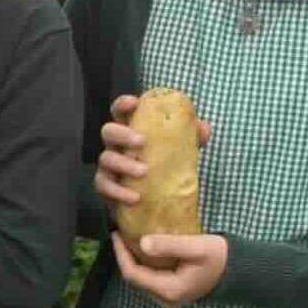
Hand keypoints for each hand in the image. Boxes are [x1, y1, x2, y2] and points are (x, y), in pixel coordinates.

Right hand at [94, 94, 211, 206]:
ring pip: (106, 159)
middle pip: (108, 131)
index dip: (123, 104)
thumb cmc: (164, 168)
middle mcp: (115, 146)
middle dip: (123, 133)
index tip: (134, 103)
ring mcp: (108, 167)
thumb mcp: (180, 151)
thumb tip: (203, 127)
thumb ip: (192, 137)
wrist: (154, 203)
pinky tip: (134, 198)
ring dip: (124, 164)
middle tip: (142, 141)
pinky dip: (118, 191)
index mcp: (130, 131)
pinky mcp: (106, 188)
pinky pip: (104, 186)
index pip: (120, 111)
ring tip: (144, 171)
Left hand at [111, 232, 228, 307]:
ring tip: (128, 237)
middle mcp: (166, 298)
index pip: (133, 274)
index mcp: (169, 290)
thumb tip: (142, 243)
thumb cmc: (218, 256)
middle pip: (134, 278)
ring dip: (133, 259)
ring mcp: (169, 298)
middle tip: (120, 233)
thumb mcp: (196, 246)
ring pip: (141, 279)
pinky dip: (143, 263)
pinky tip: (142, 247)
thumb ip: (169, 245)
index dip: (121, 254)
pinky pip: (150, 278)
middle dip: (124, 256)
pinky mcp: (172, 292)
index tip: (116, 233)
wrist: (237, 270)